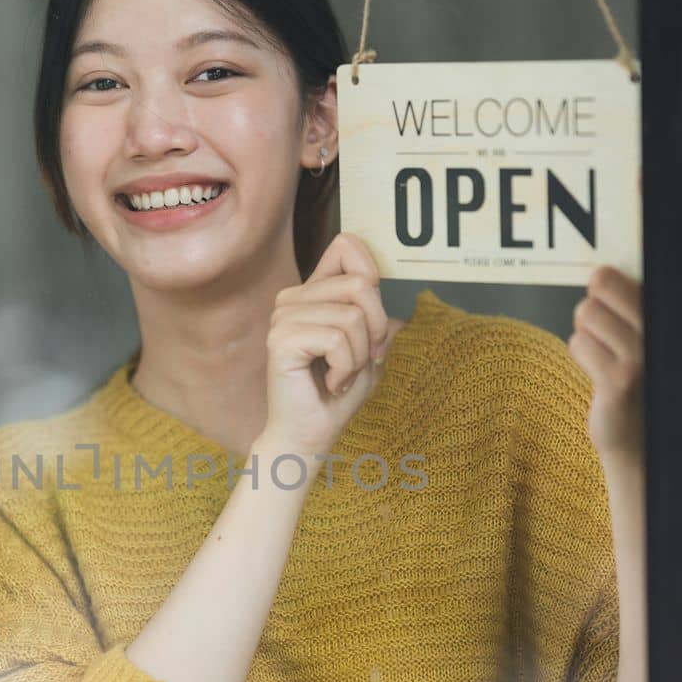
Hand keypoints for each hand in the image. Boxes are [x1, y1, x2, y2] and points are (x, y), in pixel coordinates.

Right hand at [263, 232, 390, 458]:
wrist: (309, 436)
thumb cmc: (337, 396)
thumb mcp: (370, 350)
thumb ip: (380, 319)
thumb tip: (401, 302)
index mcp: (312, 294)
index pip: (347, 246)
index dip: (372, 277)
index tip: (372, 325)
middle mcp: (293, 299)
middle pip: (360, 284)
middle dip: (375, 330)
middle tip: (359, 361)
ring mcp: (283, 317)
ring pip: (352, 316)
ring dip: (360, 356)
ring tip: (342, 376)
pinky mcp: (281, 340)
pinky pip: (337, 339)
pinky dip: (346, 368)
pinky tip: (331, 383)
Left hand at [567, 264, 643, 461]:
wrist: (640, 435)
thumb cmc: (639, 378)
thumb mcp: (643, 335)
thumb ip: (631, 304)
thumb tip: (600, 273)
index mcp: (668, 314)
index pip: (627, 274)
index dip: (607, 282)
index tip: (605, 293)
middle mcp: (662, 330)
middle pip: (603, 284)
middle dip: (592, 305)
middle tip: (602, 330)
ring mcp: (644, 356)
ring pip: (587, 313)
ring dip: (585, 333)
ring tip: (603, 353)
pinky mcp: (620, 381)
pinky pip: (579, 344)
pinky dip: (580, 354)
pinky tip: (598, 371)